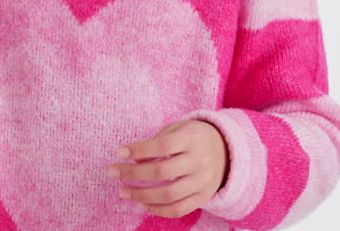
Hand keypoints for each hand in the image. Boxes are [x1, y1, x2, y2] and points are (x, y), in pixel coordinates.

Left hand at [107, 119, 229, 218]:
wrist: (226, 150)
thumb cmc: (193, 137)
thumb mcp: (178, 129)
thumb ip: (156, 142)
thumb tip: (133, 160)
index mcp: (192, 139)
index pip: (162, 146)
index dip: (139, 149)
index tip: (119, 152)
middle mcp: (199, 161)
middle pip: (161, 171)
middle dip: (133, 173)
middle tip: (113, 172)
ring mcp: (202, 182)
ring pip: (168, 194)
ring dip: (141, 195)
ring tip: (123, 191)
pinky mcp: (203, 197)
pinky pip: (178, 209)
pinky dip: (157, 210)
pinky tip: (141, 204)